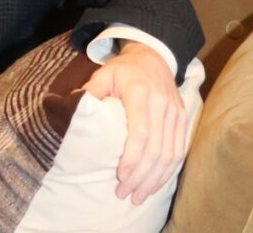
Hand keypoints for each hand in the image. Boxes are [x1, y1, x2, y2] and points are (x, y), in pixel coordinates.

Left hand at [82, 41, 185, 205]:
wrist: (153, 56)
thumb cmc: (124, 69)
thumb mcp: (104, 73)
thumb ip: (90, 91)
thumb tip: (70, 109)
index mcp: (140, 92)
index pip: (140, 132)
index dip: (131, 158)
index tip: (119, 175)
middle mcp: (161, 104)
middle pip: (155, 149)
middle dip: (140, 176)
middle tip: (125, 193)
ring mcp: (175, 112)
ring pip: (169, 154)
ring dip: (154, 179)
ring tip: (138, 196)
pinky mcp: (183, 119)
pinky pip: (178, 152)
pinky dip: (167, 172)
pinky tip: (155, 184)